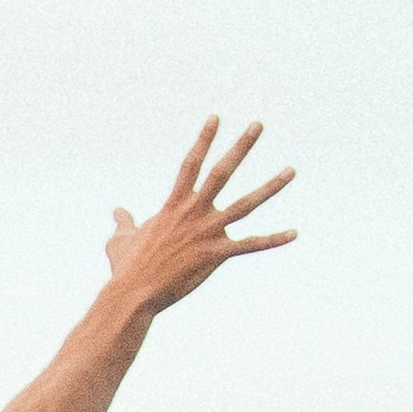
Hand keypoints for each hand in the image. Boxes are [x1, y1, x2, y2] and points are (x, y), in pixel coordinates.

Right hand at [98, 119, 295, 315]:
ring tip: (291, 170)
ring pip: (246, 204)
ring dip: (271, 186)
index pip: (191, 163)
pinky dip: (273, 240)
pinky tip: (294, 233)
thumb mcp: (120, 239)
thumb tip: (118, 211)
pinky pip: (251, 245)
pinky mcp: (216, 254)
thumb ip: (123, 221)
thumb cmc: (126, 267)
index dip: (204, 139)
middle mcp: (194, 212)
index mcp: (174, 205)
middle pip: (222, 172)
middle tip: (258, 125)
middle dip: (241, 147)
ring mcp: (207, 232)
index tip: (216, 118)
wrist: (134, 293)